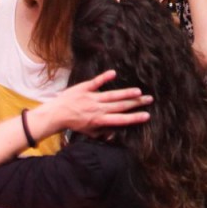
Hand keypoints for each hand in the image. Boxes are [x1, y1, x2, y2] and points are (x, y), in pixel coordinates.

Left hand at [35, 70, 151, 138]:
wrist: (57, 114)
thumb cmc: (74, 123)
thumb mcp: (88, 132)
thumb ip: (101, 133)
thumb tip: (114, 134)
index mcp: (100, 120)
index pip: (121, 119)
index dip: (134, 117)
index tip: (147, 115)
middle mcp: (98, 109)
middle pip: (120, 106)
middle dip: (136, 103)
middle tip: (149, 99)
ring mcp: (91, 98)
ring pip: (112, 95)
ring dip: (126, 93)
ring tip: (138, 91)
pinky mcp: (84, 88)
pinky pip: (95, 82)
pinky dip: (104, 78)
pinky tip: (114, 73)